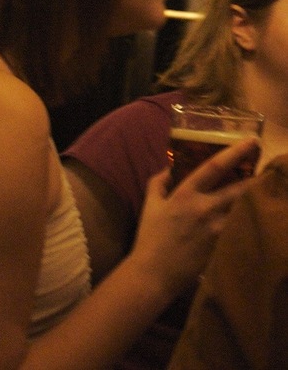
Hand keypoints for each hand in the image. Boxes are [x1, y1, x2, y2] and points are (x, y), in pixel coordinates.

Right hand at [130, 137, 258, 298]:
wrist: (154, 274)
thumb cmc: (150, 238)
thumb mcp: (150, 205)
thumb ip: (159, 182)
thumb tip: (170, 169)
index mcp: (186, 195)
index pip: (214, 167)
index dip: (235, 152)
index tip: (251, 141)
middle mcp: (205, 209)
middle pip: (239, 188)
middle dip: (255, 176)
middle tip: (265, 167)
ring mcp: (216, 229)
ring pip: (241, 208)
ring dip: (251, 199)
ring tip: (259, 191)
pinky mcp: (222, 246)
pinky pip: (237, 227)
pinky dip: (244, 219)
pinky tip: (251, 216)